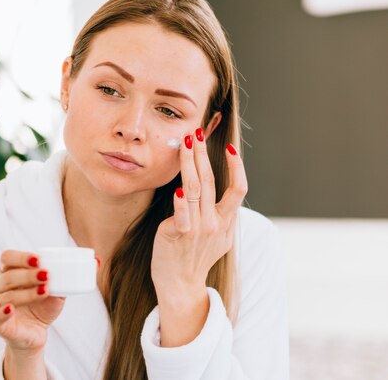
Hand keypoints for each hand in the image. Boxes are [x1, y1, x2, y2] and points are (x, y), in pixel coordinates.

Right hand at [0, 250, 65, 352]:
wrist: (35, 333)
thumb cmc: (41, 308)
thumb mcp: (54, 292)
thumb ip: (62, 280)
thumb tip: (82, 266)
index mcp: (9, 272)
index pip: (7, 258)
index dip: (21, 257)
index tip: (38, 260)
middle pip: (7, 276)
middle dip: (28, 275)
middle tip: (46, 275)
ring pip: (6, 296)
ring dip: (26, 293)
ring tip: (44, 291)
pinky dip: (2, 312)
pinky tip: (11, 309)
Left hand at [151, 128, 247, 297]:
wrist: (181, 285)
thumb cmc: (195, 259)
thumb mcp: (219, 239)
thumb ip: (223, 217)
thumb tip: (224, 194)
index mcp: (226, 222)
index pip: (238, 189)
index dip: (236, 167)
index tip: (228, 148)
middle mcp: (215, 223)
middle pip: (212, 181)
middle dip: (204, 154)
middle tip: (197, 133)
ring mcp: (198, 229)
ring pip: (196, 188)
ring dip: (190, 163)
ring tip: (185, 144)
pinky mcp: (179, 234)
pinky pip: (182, 213)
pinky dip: (181, 199)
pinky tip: (179, 185)